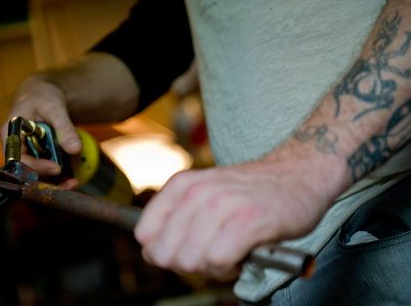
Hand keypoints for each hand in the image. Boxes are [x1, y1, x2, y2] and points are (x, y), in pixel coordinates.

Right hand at [0, 74, 79, 188]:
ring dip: (54, 182)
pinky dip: (58, 176)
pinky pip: (45, 171)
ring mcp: (26, 154)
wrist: (44, 96)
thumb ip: (64, 127)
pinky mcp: (37, 157)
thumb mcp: (54, 107)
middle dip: (47, 180)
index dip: (34, 167)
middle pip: (26, 172)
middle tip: (70, 183)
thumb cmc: (43, 97)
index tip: (56, 168)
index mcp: (10, 133)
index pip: (16, 159)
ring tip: (74, 183)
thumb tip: (75, 149)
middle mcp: (15, 148)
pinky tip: (73, 178)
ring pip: (36, 175)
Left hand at [134, 158, 331, 279]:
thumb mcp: (203, 194)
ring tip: (229, 250)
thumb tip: (150, 254)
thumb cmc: (249, 193)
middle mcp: (197, 191)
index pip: (144, 234)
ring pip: (190, 260)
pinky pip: (218, 261)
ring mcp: (222, 204)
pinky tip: (242, 253)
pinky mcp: (248, 221)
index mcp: (181, 185)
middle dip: (187, 263)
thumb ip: (174, 221)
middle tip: (211, 252)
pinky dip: (229, 267)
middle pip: (165, 254)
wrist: (298, 174)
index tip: (185, 249)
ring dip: (211, 267)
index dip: (162, 252)